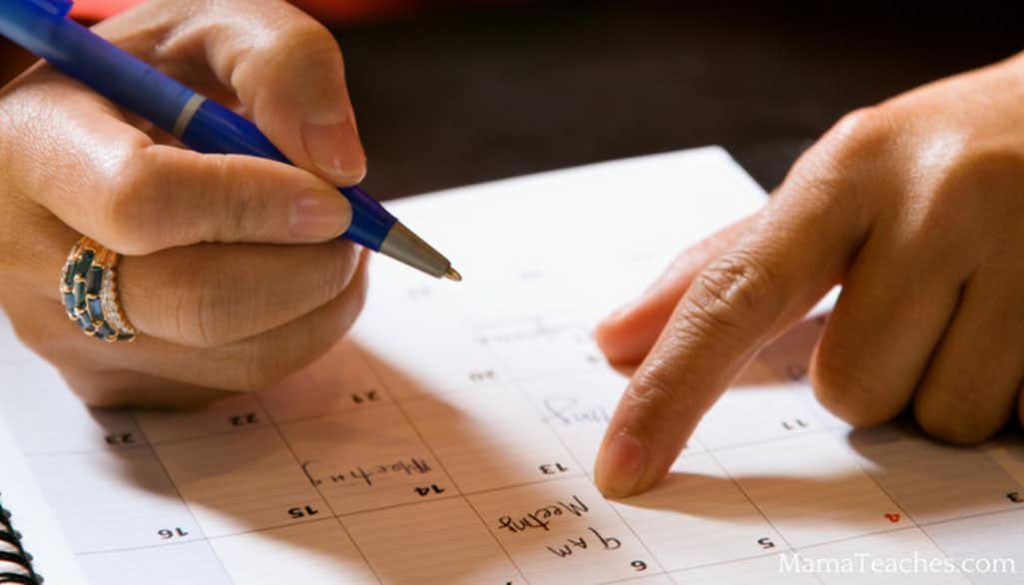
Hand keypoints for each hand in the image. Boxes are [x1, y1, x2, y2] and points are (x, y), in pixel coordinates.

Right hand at [0, 0, 367, 407]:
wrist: (95, 140)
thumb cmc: (155, 82)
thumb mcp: (211, 26)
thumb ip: (282, 64)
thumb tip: (341, 166)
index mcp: (38, 148)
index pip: (144, 202)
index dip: (258, 206)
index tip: (334, 199)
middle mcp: (32, 258)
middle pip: (199, 303)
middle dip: (310, 268)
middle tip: (354, 229)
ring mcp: (69, 335)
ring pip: (237, 356)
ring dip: (321, 304)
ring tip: (328, 244)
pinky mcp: (116, 381)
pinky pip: (237, 382)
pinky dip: (297, 333)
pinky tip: (290, 278)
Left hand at [593, 52, 1023, 496]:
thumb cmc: (937, 160)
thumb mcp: (831, 189)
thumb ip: (726, 269)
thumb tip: (617, 339)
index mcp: (849, 171)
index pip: (735, 297)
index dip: (671, 388)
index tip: (622, 462)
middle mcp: (937, 201)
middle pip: (847, 389)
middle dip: (870, 370)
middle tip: (911, 302)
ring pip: (940, 416)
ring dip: (943, 383)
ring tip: (976, 302)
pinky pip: (1022, 416)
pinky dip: (1012, 390)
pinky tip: (1019, 318)